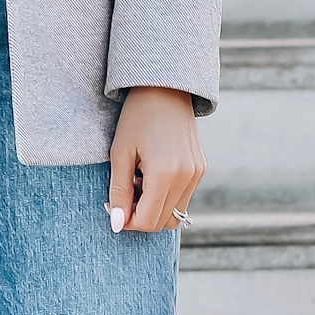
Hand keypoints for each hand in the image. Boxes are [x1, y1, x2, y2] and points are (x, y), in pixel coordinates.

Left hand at [106, 86, 204, 233]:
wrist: (164, 89)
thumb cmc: (136, 118)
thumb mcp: (120, 153)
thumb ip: (119, 191)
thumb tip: (116, 225)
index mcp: (164, 174)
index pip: (147, 221)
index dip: (126, 221)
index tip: (113, 206)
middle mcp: (186, 177)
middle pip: (162, 222)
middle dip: (139, 215)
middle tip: (123, 192)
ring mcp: (197, 174)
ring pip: (175, 214)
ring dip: (154, 208)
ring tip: (138, 181)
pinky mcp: (201, 169)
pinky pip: (183, 198)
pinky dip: (166, 197)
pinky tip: (151, 174)